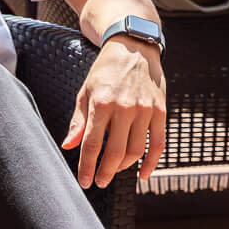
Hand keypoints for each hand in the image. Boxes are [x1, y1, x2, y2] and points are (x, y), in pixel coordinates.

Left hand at [63, 33, 165, 187]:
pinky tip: (143, 174)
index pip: (93, 144)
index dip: (87, 166)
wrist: (133, 47)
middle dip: (105, 172)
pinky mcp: (160, 111)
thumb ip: (78, 121)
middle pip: (115, 152)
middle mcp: (124, 108)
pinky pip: (158, 144)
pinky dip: (151, 163)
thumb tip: (68, 146)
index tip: (84, 181)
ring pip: (136, 151)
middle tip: (99, 182)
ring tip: (113, 171)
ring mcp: (145, 110)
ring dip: (124, 167)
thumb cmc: (105, 71)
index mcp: (102, 103)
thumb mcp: (86, 91)